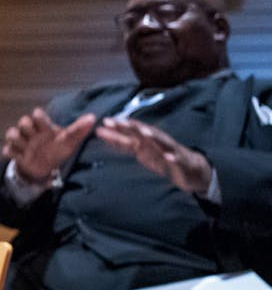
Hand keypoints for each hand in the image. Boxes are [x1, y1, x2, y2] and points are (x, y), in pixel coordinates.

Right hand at [3, 108, 94, 183]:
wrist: (45, 167)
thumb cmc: (57, 149)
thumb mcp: (69, 141)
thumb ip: (78, 129)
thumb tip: (93, 117)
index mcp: (43, 126)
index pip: (38, 114)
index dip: (39, 118)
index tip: (45, 127)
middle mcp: (31, 132)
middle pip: (23, 121)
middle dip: (27, 128)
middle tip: (33, 136)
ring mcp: (22, 142)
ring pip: (12, 134)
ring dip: (18, 140)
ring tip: (26, 149)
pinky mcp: (16, 153)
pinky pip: (8, 150)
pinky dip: (12, 153)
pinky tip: (21, 157)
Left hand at [97, 117, 212, 194]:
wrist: (190, 168)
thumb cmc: (161, 156)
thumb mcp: (139, 150)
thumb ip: (121, 142)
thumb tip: (100, 132)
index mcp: (145, 139)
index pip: (130, 131)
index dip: (118, 127)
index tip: (105, 121)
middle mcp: (157, 141)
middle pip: (143, 132)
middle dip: (132, 127)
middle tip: (119, 122)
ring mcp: (170, 150)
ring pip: (162, 142)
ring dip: (154, 137)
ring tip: (145, 133)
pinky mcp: (182, 162)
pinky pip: (178, 160)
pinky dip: (173, 157)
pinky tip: (169, 157)